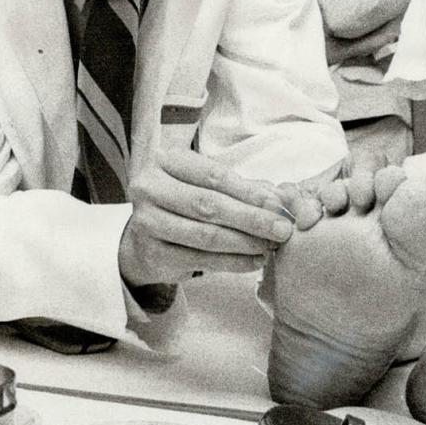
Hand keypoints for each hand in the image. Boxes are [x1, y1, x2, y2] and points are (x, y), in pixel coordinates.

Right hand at [118, 147, 322, 287]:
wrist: (143, 242)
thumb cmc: (181, 206)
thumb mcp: (203, 187)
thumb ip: (238, 189)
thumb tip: (277, 198)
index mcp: (164, 162)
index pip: (211, 175)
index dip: (247, 190)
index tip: (276, 204)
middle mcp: (149, 189)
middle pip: (208, 204)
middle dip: (251, 218)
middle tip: (282, 229)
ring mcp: (146, 222)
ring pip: (205, 235)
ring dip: (245, 242)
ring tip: (271, 246)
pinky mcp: (153, 254)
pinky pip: (201, 260)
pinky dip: (233, 262)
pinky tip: (254, 261)